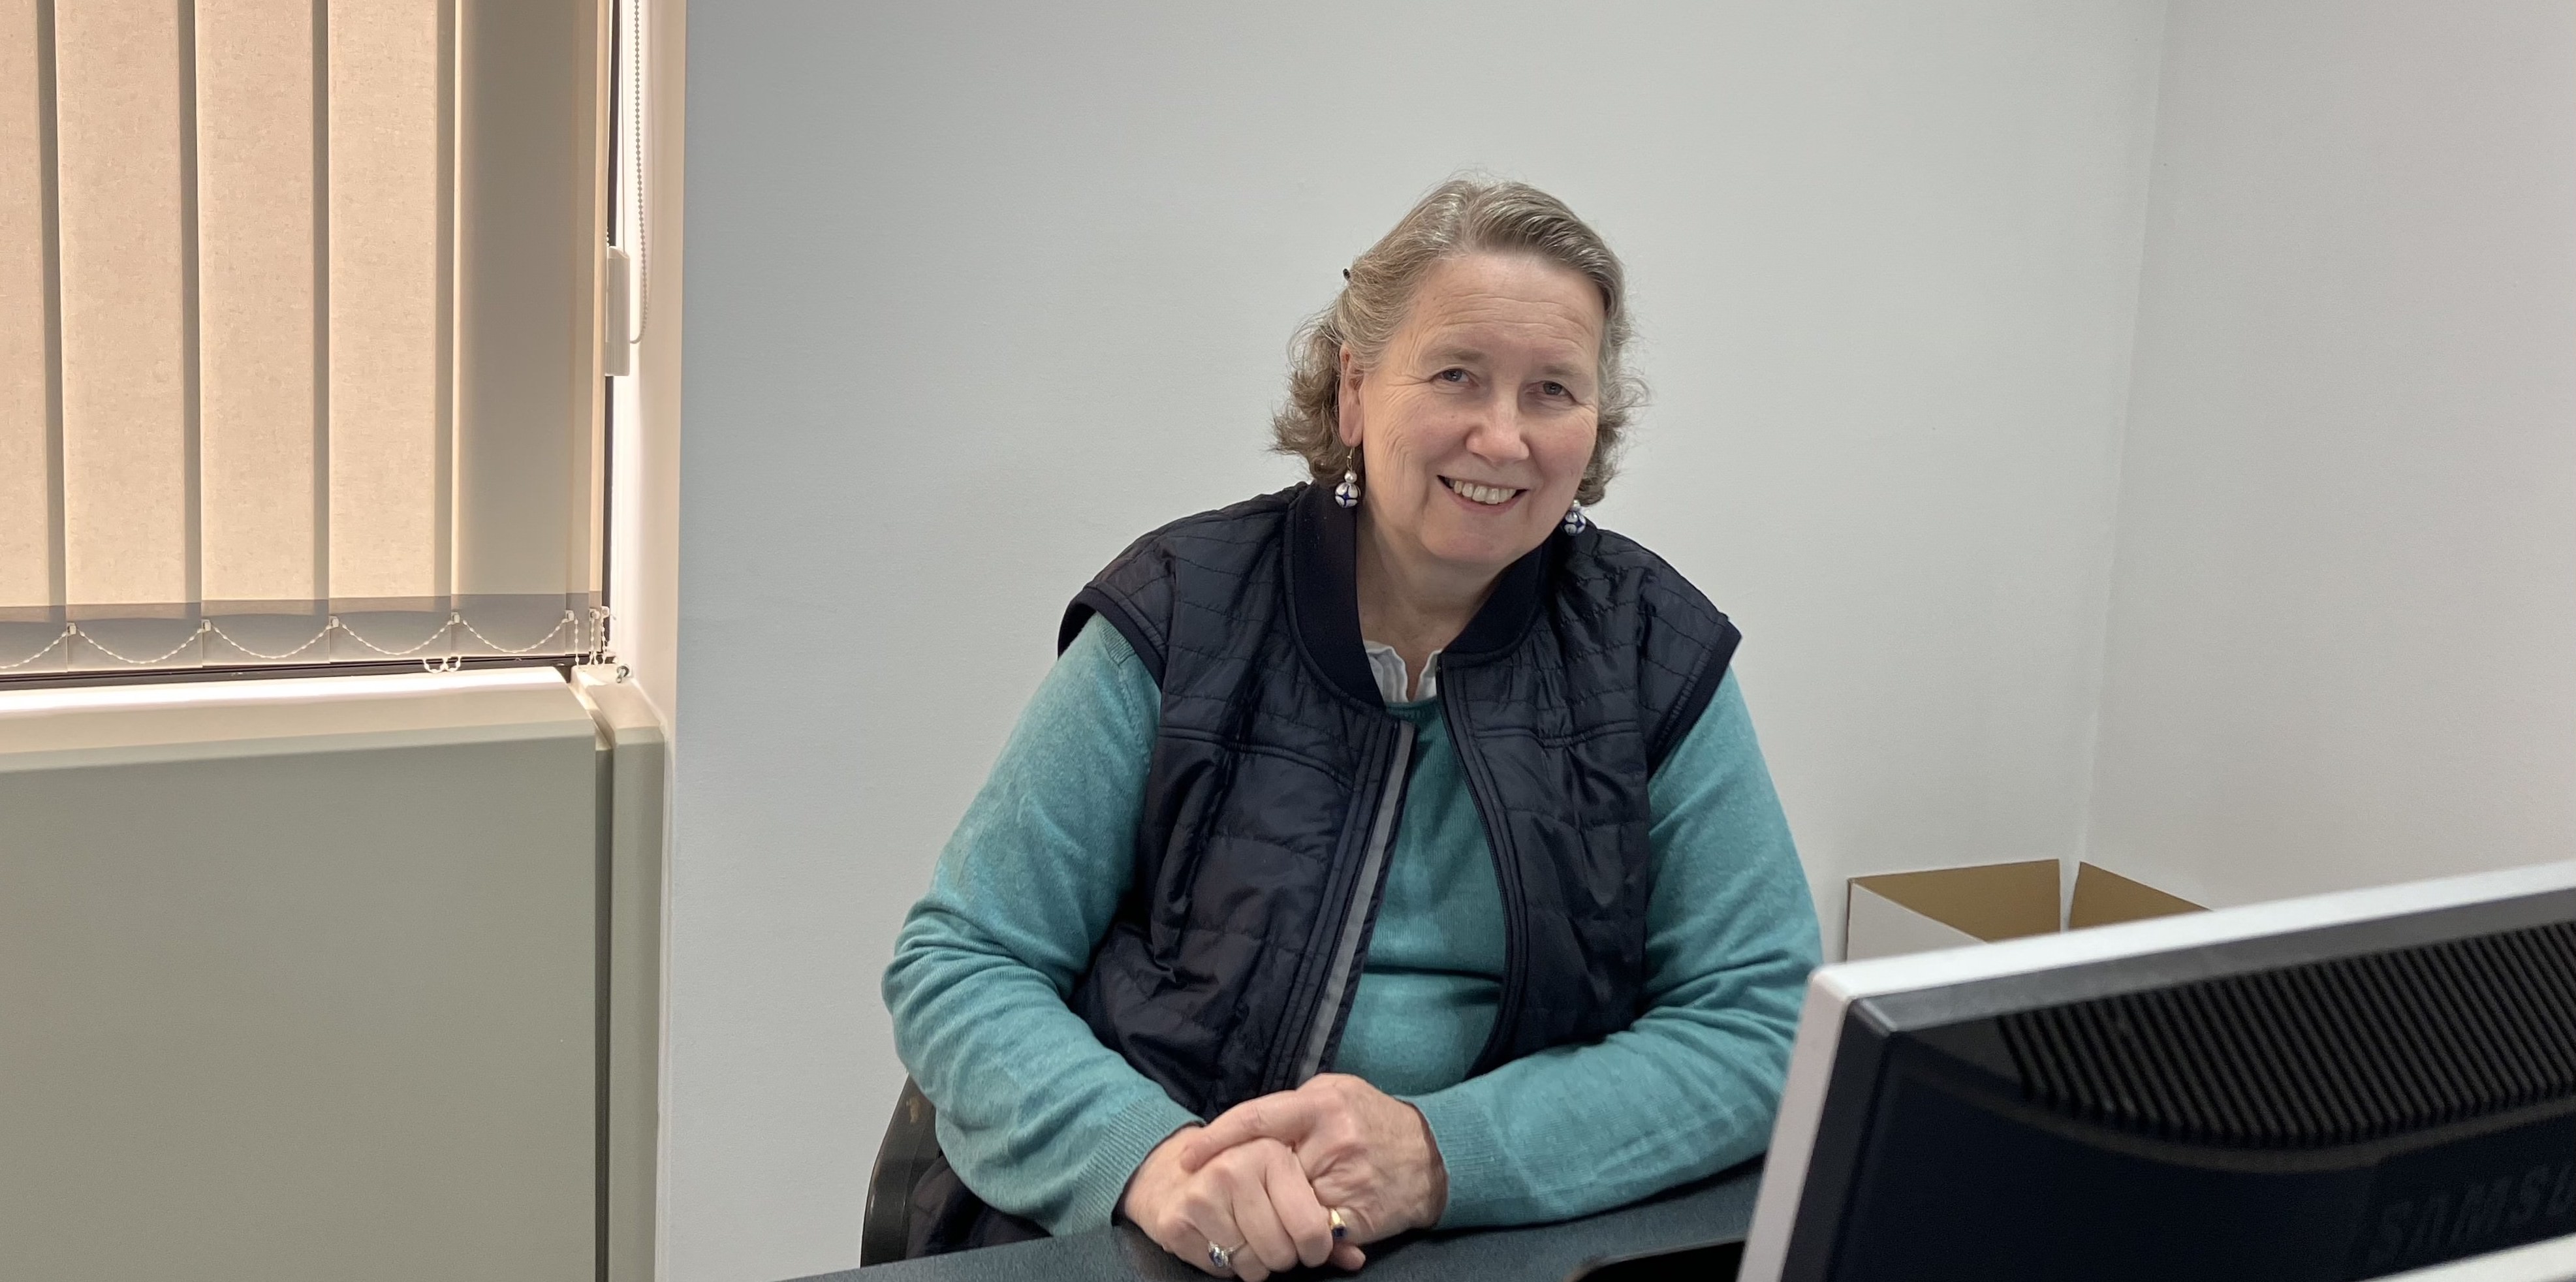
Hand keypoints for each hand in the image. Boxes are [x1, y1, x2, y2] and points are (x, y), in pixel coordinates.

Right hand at [1120, 1126, 1365, 1277]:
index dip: (1316, 1247)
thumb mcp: (1289, 1184)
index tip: (1312, 1247)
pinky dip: (1228, 1267)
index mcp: (1270, 1151)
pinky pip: (1221, 1271)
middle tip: (1279, 1242)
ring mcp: (1202, 1194)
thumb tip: (1354, 1258)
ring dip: (1257, 1264)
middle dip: (1286, 1257)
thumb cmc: (1244, 1178)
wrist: (1171, 1171)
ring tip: (1251, 1239)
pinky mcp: (1177, 1221)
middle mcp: (1234, 1167)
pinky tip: (1224, 1241)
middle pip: (1282, 1253)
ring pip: (1252, 1266)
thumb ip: (1325, 1220)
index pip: (1310, 1227)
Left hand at [1177, 1073, 1448, 1245]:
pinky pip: (1310, 1230)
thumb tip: (1244, 1130)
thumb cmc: (1374, 1121)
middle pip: (1265, 1169)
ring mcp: (1346, 1179)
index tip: (1186, 1157)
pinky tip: (1299, 1223)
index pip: (1255, 1119)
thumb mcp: (1337, 1094)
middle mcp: (1332, 1137)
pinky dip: (1299, 1230)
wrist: (1433, 1156)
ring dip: (1274, 1209)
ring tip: (1274, 1205)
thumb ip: (1294, 1108)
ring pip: (1285, 1203)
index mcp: (1320, 1103)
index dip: (1216, 1139)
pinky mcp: (1355, 1215)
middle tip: (1230, 1190)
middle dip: (1249, 1182)